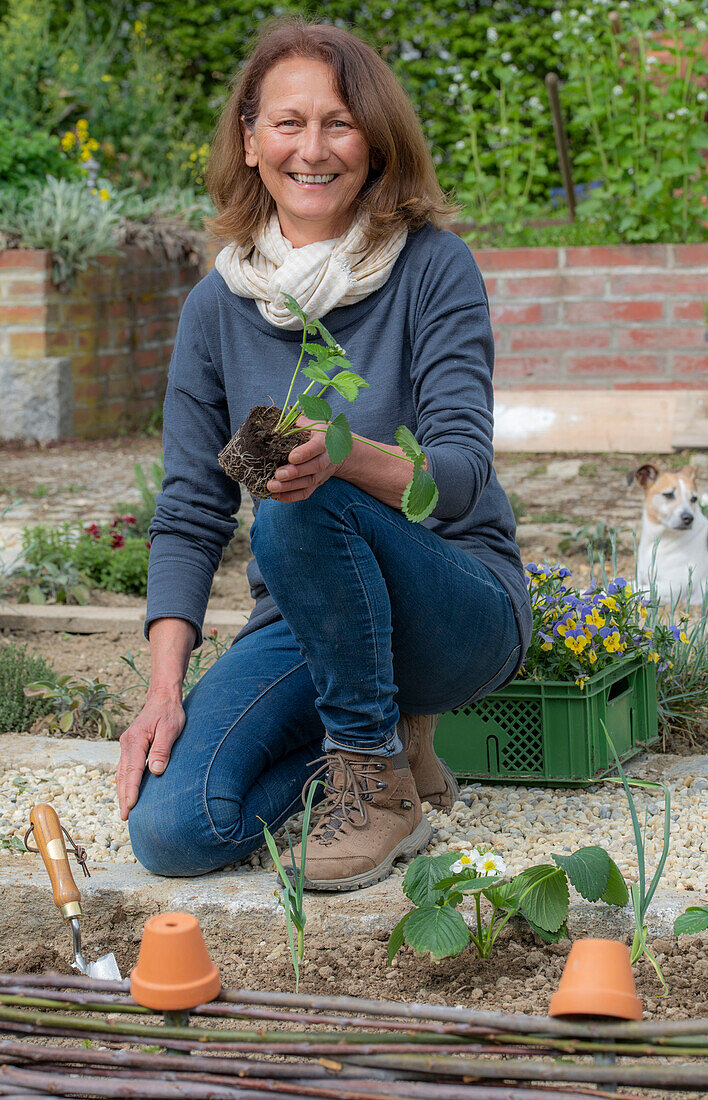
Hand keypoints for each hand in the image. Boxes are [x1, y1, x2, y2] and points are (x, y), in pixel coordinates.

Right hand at [116, 693, 184, 820]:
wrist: (162, 697)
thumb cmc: (169, 712)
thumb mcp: (171, 728)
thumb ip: (163, 749)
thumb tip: (156, 771)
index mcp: (135, 740)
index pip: (132, 770)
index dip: (130, 790)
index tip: (130, 806)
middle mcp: (127, 743)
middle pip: (122, 775)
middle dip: (123, 796)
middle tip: (125, 817)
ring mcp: (126, 745)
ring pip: (121, 772)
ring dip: (122, 791)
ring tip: (125, 810)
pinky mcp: (130, 746)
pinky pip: (124, 767)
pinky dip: (124, 781)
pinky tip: (127, 792)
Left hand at [266, 414, 341, 502]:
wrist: (340, 450)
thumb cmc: (320, 434)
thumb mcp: (314, 423)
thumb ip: (299, 423)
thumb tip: (280, 423)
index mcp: (324, 440)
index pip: (317, 447)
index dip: (305, 453)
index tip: (291, 457)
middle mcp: (326, 458)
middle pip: (313, 468)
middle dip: (295, 473)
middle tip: (278, 475)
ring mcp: (322, 473)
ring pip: (308, 482)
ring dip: (289, 487)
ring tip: (272, 487)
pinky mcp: (317, 484)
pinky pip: (305, 493)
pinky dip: (291, 496)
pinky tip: (276, 495)